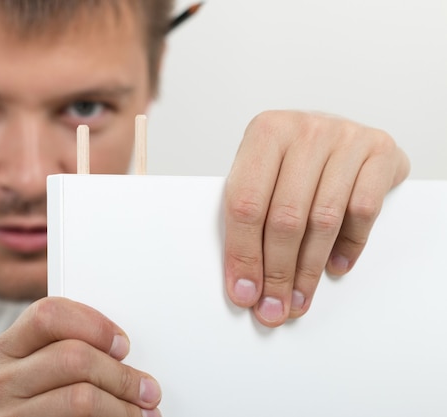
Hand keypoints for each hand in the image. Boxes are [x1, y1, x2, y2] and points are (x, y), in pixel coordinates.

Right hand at [0, 297, 161, 416]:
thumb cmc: (42, 402)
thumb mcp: (43, 368)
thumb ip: (69, 347)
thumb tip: (122, 347)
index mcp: (7, 347)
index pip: (50, 314)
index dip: (94, 325)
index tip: (123, 345)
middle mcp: (0, 380)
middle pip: (73, 357)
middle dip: (120, 374)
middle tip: (148, 389)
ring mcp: (8, 414)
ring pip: (81, 397)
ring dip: (122, 407)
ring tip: (142, 413)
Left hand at [223, 110, 409, 326]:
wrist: (336, 132)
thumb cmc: (291, 161)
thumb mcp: (261, 176)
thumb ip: (249, 217)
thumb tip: (246, 285)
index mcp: (265, 132)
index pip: (246, 203)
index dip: (243, 254)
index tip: (244, 292)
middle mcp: (305, 129)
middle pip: (286, 216)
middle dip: (278, 272)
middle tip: (274, 306)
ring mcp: (345, 137)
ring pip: (324, 219)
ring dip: (310, 269)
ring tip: (299, 297)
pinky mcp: (380, 151)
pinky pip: (364, 212)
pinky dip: (348, 246)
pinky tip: (335, 266)